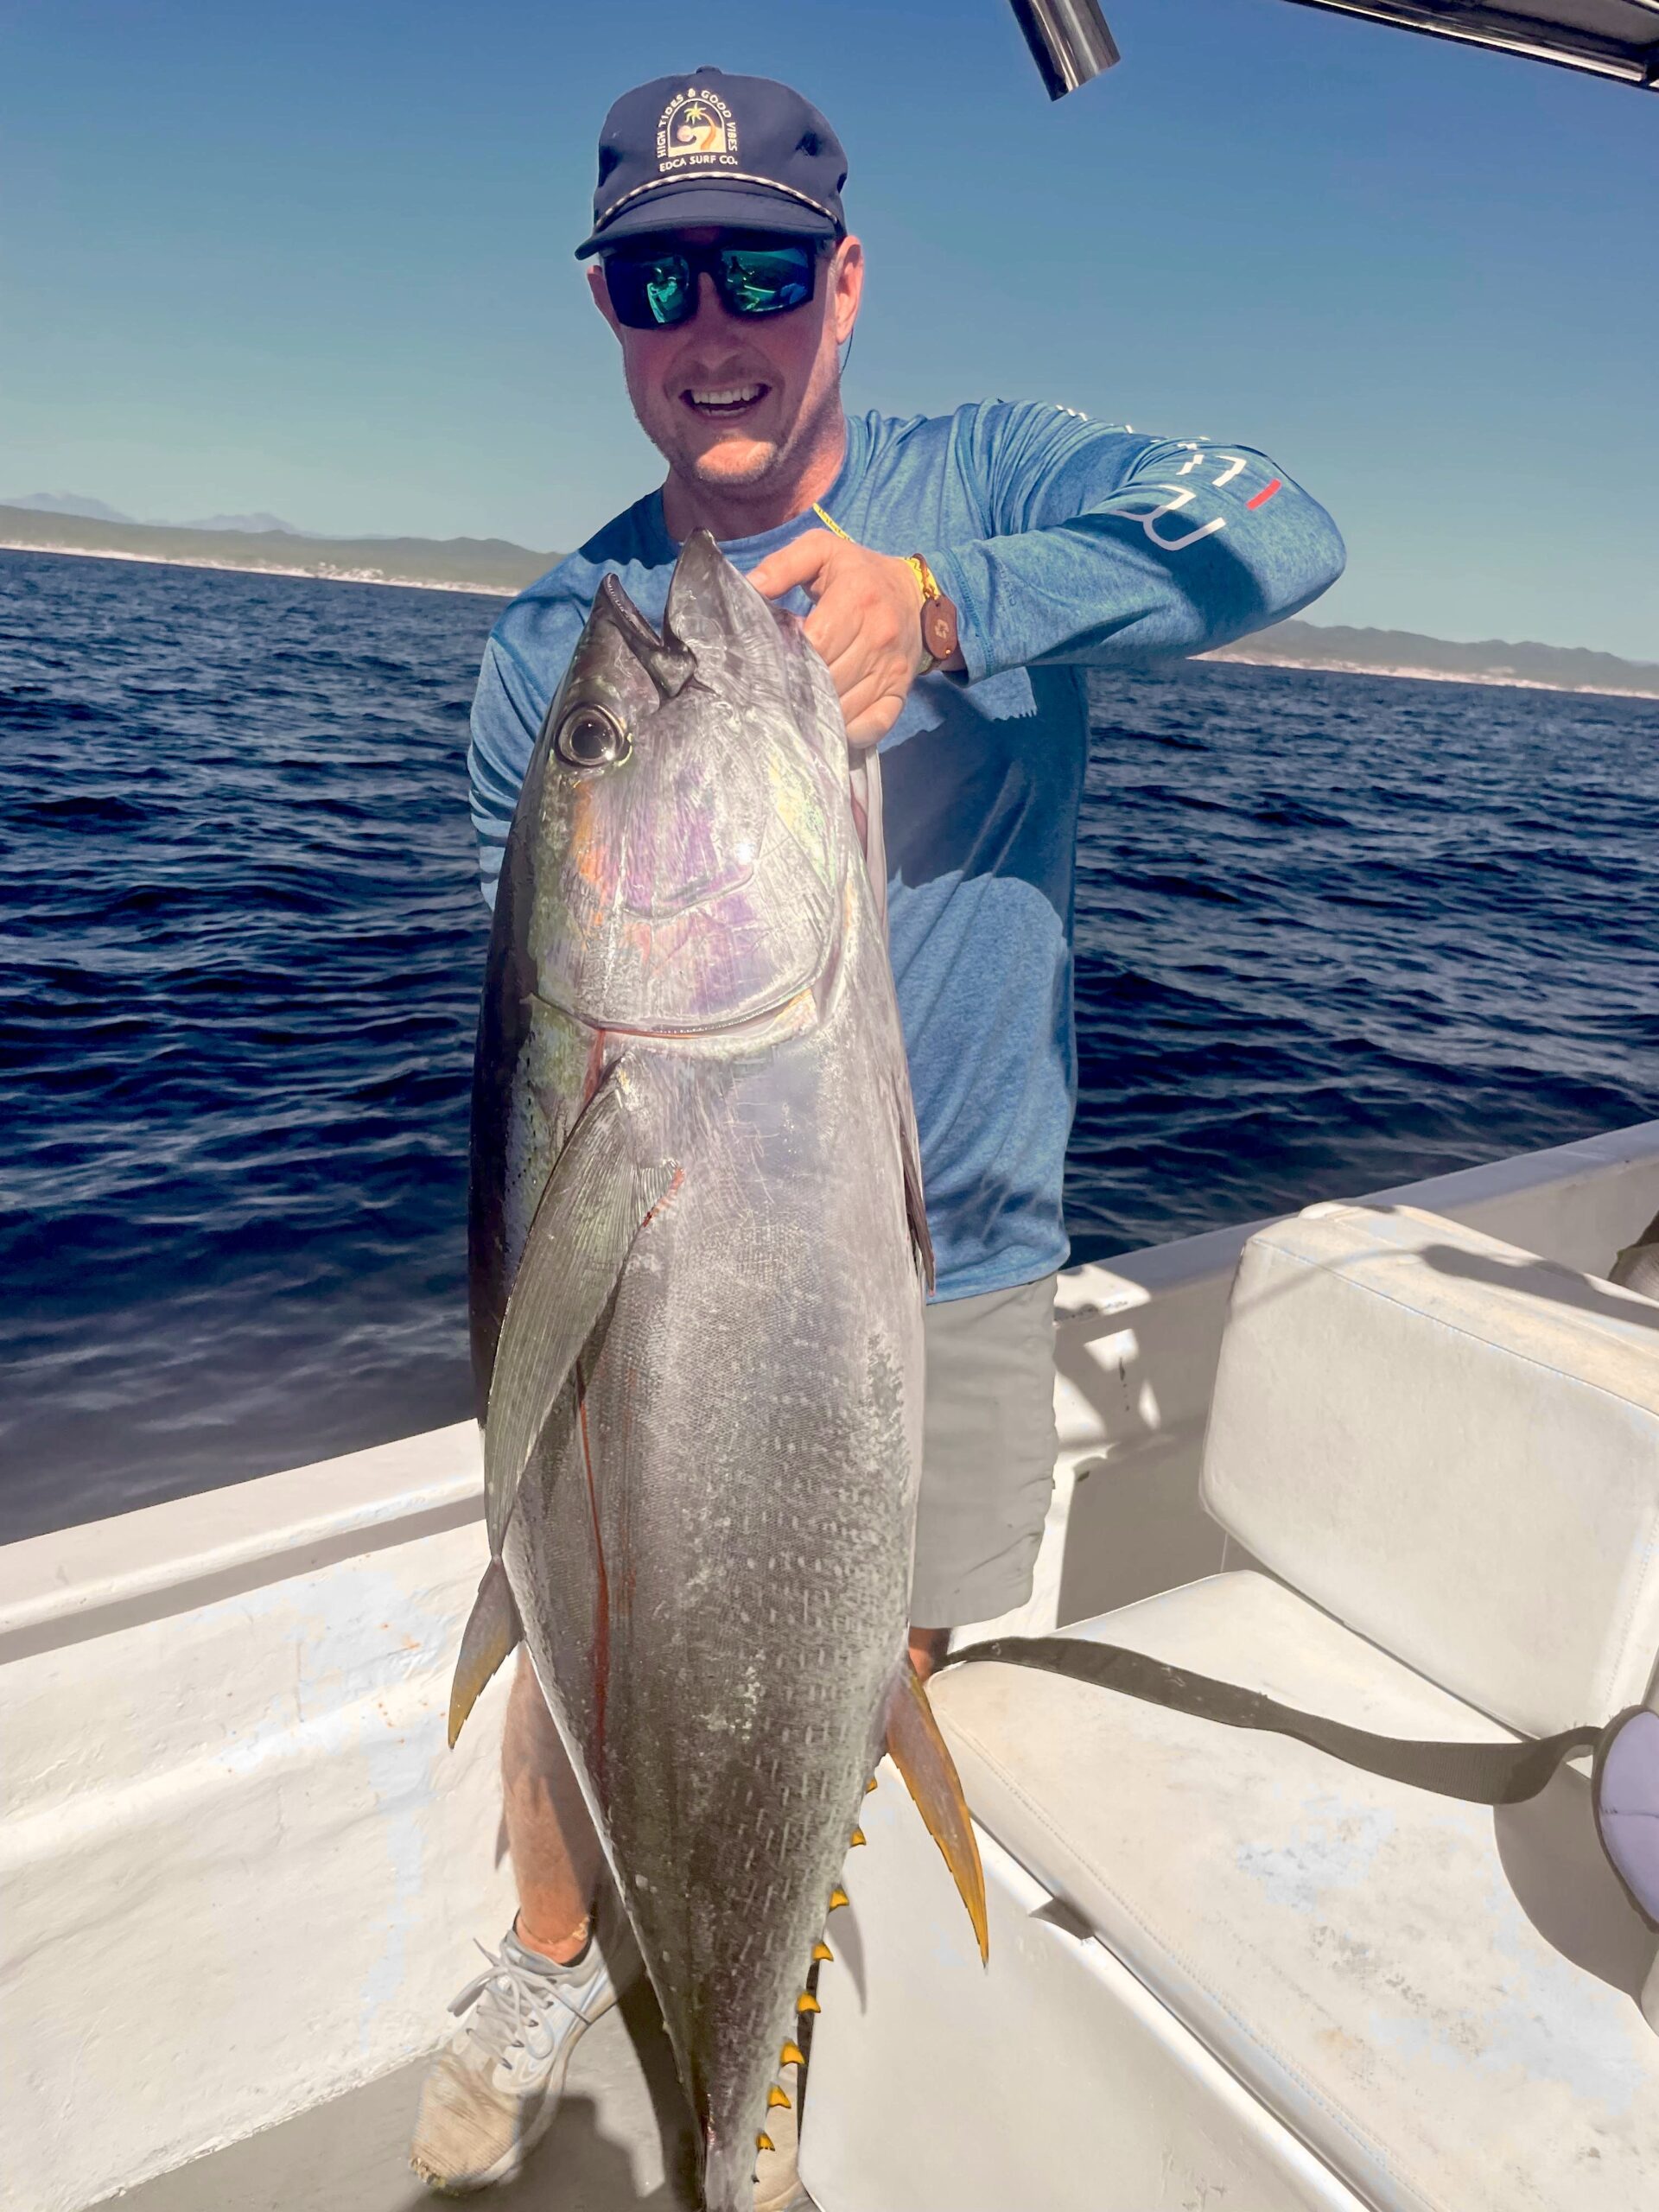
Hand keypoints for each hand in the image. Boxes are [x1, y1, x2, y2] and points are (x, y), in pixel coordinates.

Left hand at [748, 531, 925, 746]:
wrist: (916, 594)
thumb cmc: (859, 573)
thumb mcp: (821, 551)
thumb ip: (782, 565)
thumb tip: (749, 589)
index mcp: (857, 598)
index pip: (817, 644)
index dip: (789, 657)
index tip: (770, 660)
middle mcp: (879, 636)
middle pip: (828, 680)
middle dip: (797, 688)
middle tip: (776, 687)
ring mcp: (892, 669)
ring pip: (845, 707)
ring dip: (817, 713)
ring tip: (796, 705)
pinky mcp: (900, 692)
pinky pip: (873, 725)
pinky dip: (849, 731)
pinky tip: (829, 723)